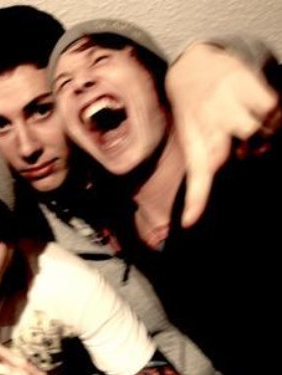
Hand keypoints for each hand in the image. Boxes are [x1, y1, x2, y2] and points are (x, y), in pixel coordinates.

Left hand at [166, 43, 278, 226]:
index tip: (189, 222)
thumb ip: (207, 160)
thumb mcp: (193, 136)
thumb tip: (212, 184)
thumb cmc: (195, 110)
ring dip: (266, 135)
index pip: (193, 176)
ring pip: (254, 130)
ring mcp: (221, 102)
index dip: (194, 201)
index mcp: (192, 141)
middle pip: (224, 155)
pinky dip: (276, 114)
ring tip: (263, 129)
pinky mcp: (241, 81)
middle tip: (252, 147)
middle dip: (249, 155)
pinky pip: (271, 105)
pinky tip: (270, 112)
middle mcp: (204, 123)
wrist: (189, 64)